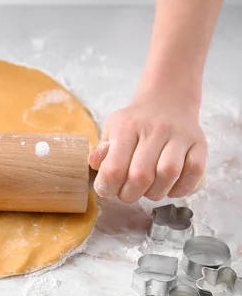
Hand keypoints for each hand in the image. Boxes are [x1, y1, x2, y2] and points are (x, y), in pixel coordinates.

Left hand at [88, 93, 206, 202]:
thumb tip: (95, 165)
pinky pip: (194, 171)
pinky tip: (170, 188)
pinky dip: (181, 188)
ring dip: (155, 193)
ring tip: (148, 191)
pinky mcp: (199, 143)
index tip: (107, 190)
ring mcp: (179, 135)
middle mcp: (154, 129)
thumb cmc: (135, 122)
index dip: (107, 188)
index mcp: (127, 127)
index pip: (114, 168)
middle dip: (130, 194)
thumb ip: (101, 150)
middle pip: (141, 176)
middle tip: (128, 194)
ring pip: (168, 174)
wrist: (167, 101)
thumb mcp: (111, 129)